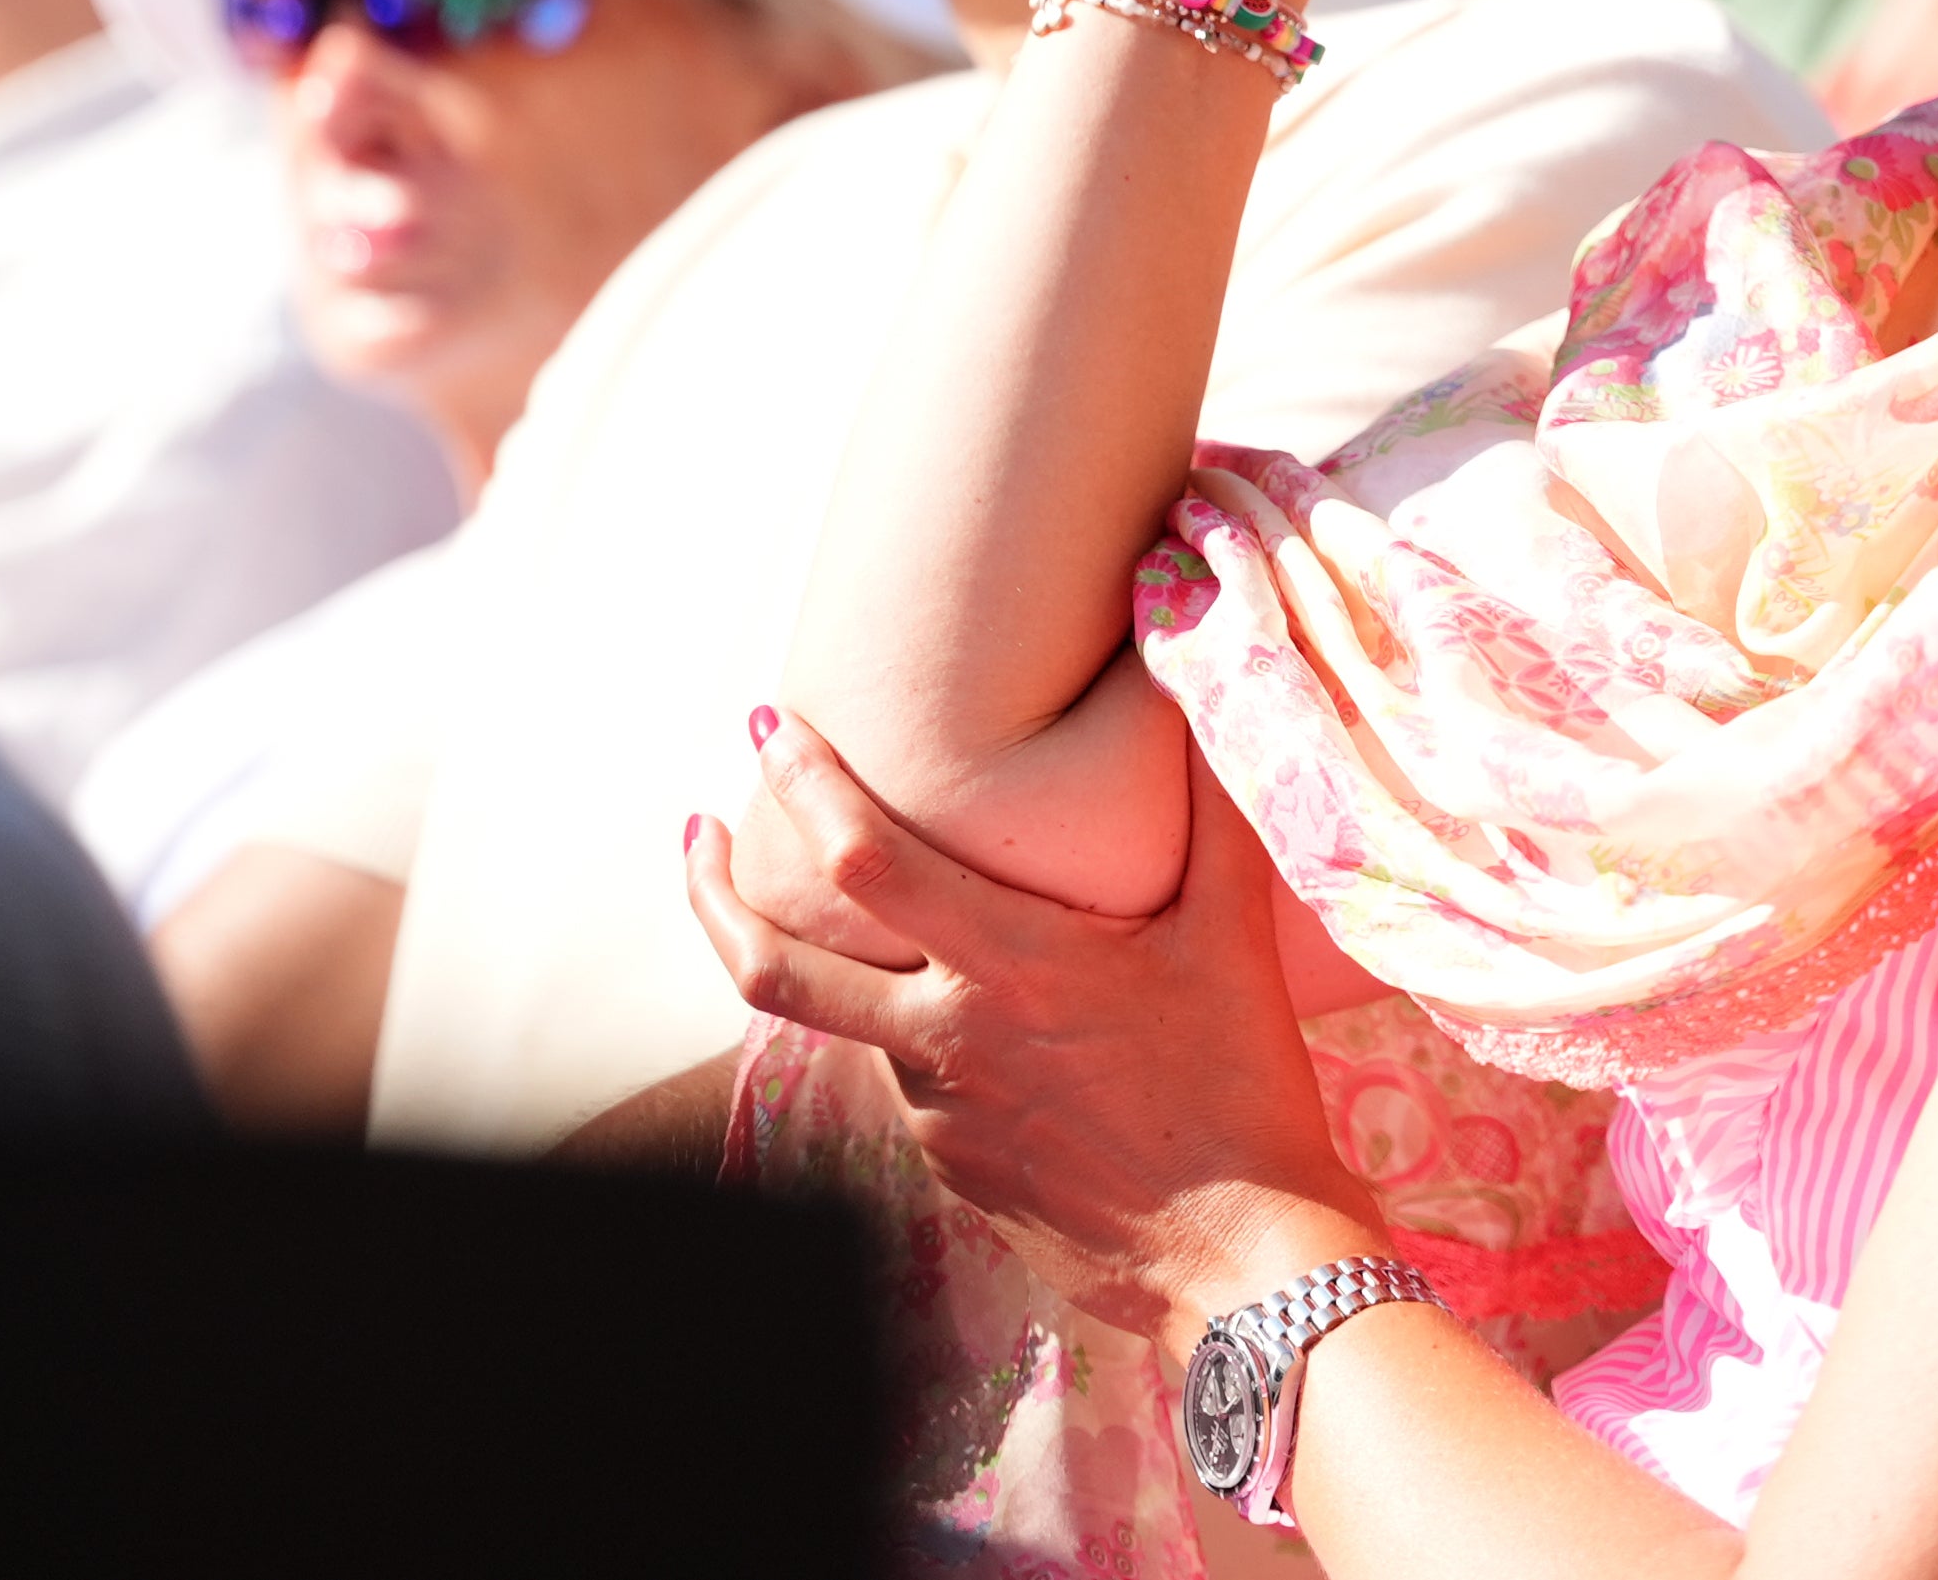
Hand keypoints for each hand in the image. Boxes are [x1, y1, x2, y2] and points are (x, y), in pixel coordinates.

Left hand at [686, 708, 1375, 1334]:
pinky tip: (962, 1017)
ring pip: (845, 1022)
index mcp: (1008, 966)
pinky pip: (905, 1082)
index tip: (767, 722)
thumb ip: (1208, 805)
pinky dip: (906, 1033)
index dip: (802, 783)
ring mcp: (936, 1112)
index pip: (862, 859)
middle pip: (771, 964)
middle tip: (698, 828)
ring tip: (844, 913)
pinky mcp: (948, 1167)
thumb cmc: (1240, 1085)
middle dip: (711, 889)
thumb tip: (1191, 681)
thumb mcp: (1232, 933)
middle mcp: (947, 1039)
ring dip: (826, 961)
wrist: (1234, 1256)